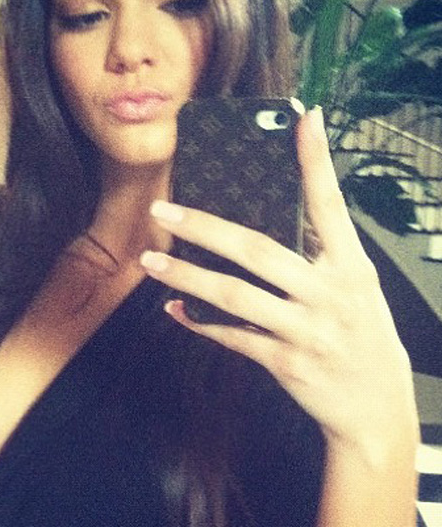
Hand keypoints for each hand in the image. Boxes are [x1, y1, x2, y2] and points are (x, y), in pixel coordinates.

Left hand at [141, 108, 418, 464]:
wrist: (375, 407)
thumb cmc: (362, 337)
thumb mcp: (356, 289)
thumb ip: (321, 256)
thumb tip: (272, 221)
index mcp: (351, 266)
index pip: (331, 203)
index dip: (316, 161)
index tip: (303, 119)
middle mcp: (330, 293)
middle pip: (258, 249)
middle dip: (206, 227)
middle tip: (164, 210)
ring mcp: (307, 330)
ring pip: (236, 295)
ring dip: (187, 276)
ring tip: (151, 261)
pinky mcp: (287, 362)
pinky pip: (234, 337)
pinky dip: (201, 322)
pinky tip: (175, 309)